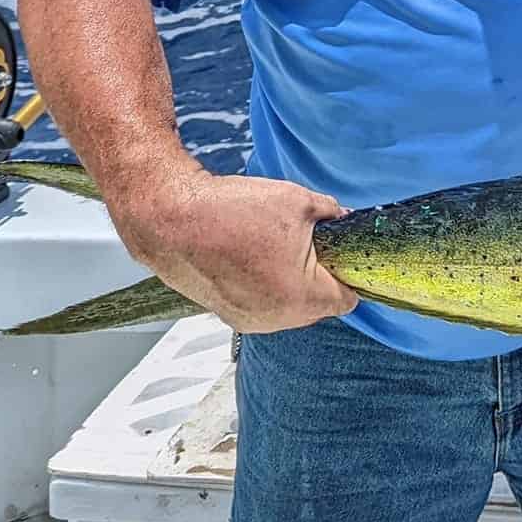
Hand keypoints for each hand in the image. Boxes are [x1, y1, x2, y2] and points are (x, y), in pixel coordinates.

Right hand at [117, 170, 357, 332]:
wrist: (171, 219)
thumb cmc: (232, 212)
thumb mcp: (299, 201)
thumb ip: (332, 213)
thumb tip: (344, 218)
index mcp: (301, 296)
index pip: (347, 300)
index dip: (351, 276)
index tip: (345, 257)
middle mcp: (276, 318)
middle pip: (319, 306)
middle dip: (321, 278)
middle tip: (312, 245)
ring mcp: (248, 320)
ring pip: (289, 307)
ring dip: (292, 284)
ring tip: (277, 249)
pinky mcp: (227, 315)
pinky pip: (263, 305)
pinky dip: (265, 287)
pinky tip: (254, 257)